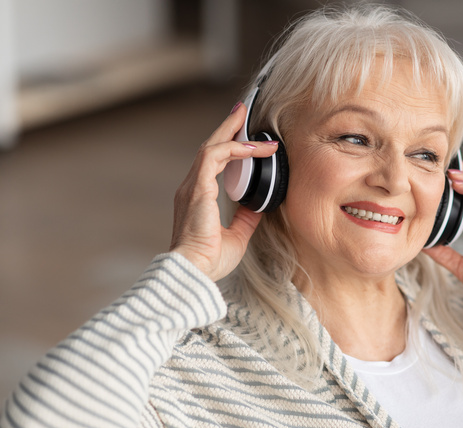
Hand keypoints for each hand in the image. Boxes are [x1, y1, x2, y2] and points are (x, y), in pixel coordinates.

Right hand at [169, 103, 277, 280]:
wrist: (194, 271)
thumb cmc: (209, 260)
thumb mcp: (238, 235)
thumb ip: (246, 218)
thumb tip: (259, 205)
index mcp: (198, 198)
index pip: (212, 163)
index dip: (228, 146)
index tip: (244, 136)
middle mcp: (192, 188)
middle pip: (209, 148)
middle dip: (226, 128)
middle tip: (241, 110)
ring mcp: (192, 187)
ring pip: (211, 148)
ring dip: (232, 133)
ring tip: (248, 119)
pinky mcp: (197, 189)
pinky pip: (213, 158)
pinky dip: (231, 149)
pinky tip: (250, 147)